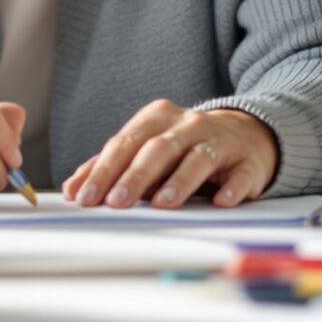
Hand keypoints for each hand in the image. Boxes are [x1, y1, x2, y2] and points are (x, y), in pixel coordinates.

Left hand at [63, 101, 278, 209]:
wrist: (247, 133)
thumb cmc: (185, 146)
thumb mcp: (148, 148)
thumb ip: (111, 166)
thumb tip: (73, 190)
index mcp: (158, 118)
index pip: (125, 142)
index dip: (103, 170)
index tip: (85, 197)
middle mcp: (188, 125)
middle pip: (158, 148)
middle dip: (135, 175)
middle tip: (116, 202)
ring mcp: (221, 141)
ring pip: (198, 158)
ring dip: (180, 180)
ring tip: (163, 203)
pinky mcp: (248, 162)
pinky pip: (240, 174)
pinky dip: (232, 187)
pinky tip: (221, 201)